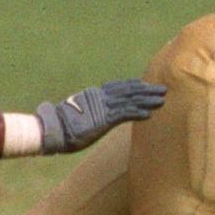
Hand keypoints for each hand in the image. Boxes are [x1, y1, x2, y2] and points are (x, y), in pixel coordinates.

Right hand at [37, 80, 166, 153]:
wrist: (52, 129)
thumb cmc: (62, 125)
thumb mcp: (78, 113)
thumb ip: (89, 110)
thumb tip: (92, 114)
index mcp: (94, 94)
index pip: (118, 86)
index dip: (134, 85)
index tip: (146, 84)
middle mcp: (100, 97)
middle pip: (128, 91)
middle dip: (147, 90)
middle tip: (163, 89)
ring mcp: (102, 108)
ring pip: (130, 101)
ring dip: (147, 101)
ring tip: (162, 101)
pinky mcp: (103, 120)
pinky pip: (124, 115)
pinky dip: (137, 113)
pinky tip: (149, 115)